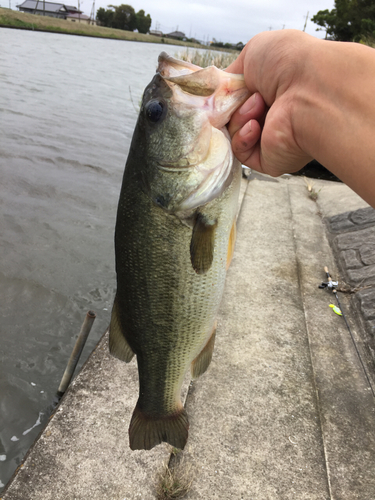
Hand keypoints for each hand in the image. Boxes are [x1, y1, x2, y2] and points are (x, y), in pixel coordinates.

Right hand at [226, 30, 313, 175]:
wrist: (310, 90)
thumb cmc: (289, 64)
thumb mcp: (253, 54)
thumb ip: (231, 75)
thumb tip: (217, 91)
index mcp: (273, 92)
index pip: (238, 100)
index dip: (226, 96)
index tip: (220, 90)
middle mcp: (274, 117)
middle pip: (232, 118)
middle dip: (231, 105)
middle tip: (242, 94)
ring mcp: (272, 140)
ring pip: (233, 134)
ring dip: (240, 117)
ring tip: (259, 104)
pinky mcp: (270, 161)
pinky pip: (241, 153)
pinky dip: (242, 137)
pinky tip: (256, 126)